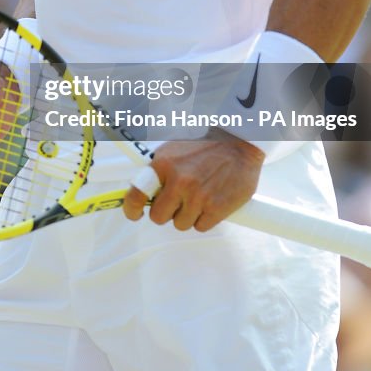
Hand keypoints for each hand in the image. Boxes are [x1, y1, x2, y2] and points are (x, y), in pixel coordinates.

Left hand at [122, 132, 263, 231]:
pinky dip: (204, 218)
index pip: (137, 193)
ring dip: (187, 215)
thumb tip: (145, 192)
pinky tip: (210, 202)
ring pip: (180, 224)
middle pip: (159, 217)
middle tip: (177, 201)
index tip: (134, 214)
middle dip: (166, 211)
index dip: (131, 209)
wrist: (239, 143)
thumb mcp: (174, 150)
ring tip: (198, 197)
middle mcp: (179, 181)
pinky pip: (200, 227)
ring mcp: (198, 196)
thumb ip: (158, 170)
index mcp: (164, 163)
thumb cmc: (204, 146)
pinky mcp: (217, 208)